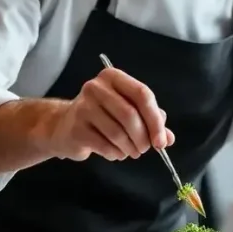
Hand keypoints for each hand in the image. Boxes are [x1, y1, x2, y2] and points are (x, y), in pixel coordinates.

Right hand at [50, 67, 174, 161]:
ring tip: (130, 151)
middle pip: (130, 114)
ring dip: (130, 148)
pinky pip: (105, 145)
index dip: (155, 120)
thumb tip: (168, 138)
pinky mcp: (76, 128)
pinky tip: (115, 153)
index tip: (161, 141)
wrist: (64, 127)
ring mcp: (83, 107)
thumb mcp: (128, 111)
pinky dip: (115, 154)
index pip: (142, 94)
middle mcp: (96, 87)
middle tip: (144, 149)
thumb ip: (151, 121)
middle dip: (142, 138)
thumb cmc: (102, 117)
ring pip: (118, 133)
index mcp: (113, 77)